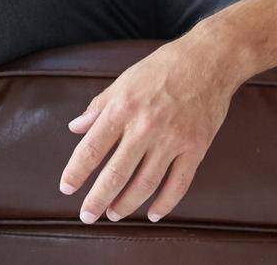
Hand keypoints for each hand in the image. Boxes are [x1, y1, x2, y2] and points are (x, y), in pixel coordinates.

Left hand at [57, 34, 240, 224]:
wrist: (210, 60)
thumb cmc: (163, 67)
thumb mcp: (124, 81)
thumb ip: (98, 107)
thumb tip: (75, 128)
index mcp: (123, 108)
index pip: (91, 148)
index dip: (76, 172)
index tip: (66, 188)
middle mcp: (145, 126)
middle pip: (116, 173)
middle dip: (97, 199)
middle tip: (86, 216)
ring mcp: (173, 140)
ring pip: (145, 184)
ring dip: (127, 204)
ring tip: (114, 214)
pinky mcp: (196, 148)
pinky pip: (178, 184)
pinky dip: (165, 204)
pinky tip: (153, 214)